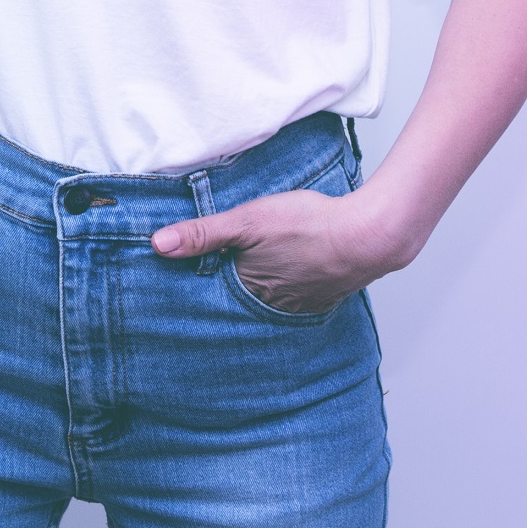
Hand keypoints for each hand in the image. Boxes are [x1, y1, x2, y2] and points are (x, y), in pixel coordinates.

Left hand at [149, 185, 415, 315]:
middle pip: (240, 300)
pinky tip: (285, 273)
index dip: (199, 287)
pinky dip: (286, 287)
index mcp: (249, 292)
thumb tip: (158, 245)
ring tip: (246, 278)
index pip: (213, 296)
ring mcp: (300, 303)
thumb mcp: (247, 221)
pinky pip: (295, 296)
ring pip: (268, 299)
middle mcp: (273, 306)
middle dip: (226, 294)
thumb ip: (203, 234)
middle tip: (211, 284)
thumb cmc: (308, 225)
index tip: (181, 286)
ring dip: (257, 291)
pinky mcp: (323, 295)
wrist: (369, 234)